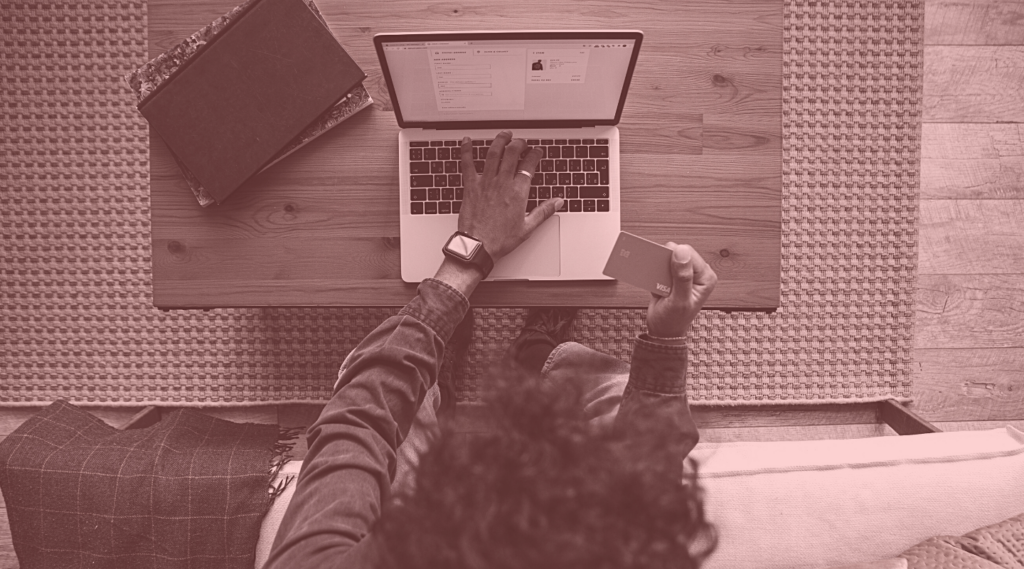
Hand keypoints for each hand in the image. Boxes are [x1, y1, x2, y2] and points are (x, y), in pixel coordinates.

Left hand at [457, 131, 562, 261]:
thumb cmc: (500, 239)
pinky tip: (467, 141)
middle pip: (512, 153)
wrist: (478, 246)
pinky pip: (467, 164)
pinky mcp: (471, 186)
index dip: (535, 154)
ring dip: (499, 140)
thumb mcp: (528, 227)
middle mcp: (502, 183)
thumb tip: (557, 202)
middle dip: (519, 143)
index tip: (536, 152)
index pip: (529, 165)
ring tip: (504, 135)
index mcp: (518, 192)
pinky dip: (466, 150)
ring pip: (493, 153)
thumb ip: (544, 211)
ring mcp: (485, 183)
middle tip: (521, 142)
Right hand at [646, 243, 717, 339]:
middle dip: (665, 262)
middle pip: (678, 253)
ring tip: (657, 283)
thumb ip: (682, 277)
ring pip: (668, 258)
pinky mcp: (673, 276)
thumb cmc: (674, 320)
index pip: (688, 254)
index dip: (673, 258)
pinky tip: (655, 284)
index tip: (663, 268)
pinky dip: (654, 271)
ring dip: (658, 267)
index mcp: (706, 277)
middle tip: (660, 279)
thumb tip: (681, 252)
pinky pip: (661, 265)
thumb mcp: (680, 301)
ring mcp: (684, 274)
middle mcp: (697, 273)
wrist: (663, 331)